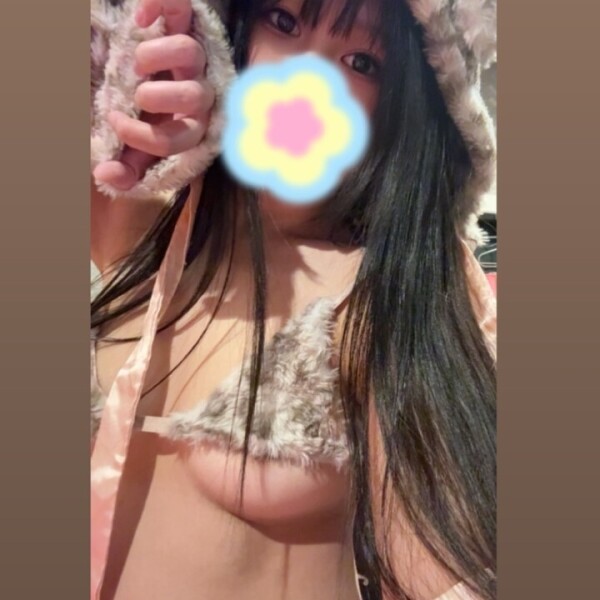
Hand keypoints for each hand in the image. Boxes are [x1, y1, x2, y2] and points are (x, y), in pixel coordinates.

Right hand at [93, 0, 215, 191]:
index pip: (180, 138)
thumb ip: (125, 164)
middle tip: (133, 94)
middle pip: (195, 96)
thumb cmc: (141, 115)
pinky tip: (139, 17)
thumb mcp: (131, 143)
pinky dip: (159, 6)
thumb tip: (107, 175)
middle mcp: (199, 93)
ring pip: (191, 53)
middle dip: (157, 97)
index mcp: (188, 125)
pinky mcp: (185, 23)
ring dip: (155, 58)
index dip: (144, 136)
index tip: (116, 123)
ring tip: (135, 63)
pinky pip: (182, 7)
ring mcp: (195, 58)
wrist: (144, 75)